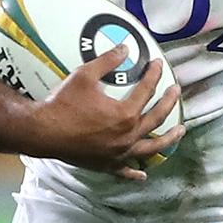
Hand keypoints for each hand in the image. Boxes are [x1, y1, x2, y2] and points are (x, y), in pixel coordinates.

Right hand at [27, 46, 183, 180]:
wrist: (43, 132)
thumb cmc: (63, 104)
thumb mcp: (85, 76)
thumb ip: (107, 61)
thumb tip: (124, 49)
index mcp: (125, 115)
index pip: (147, 91)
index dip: (153, 75)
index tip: (157, 64)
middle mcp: (127, 137)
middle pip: (156, 119)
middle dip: (168, 103)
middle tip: (175, 92)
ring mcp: (118, 154)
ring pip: (150, 149)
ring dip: (167, 139)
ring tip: (179, 132)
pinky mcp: (106, 165)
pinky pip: (124, 170)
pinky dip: (135, 173)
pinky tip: (142, 174)